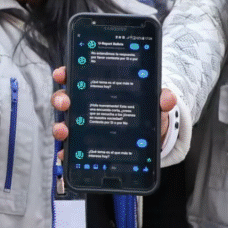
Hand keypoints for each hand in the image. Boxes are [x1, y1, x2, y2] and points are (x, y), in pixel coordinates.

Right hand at [49, 66, 176, 144]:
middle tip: (65, 103)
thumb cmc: (146, 114)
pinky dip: (67, 152)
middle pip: (66, 98)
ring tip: (64, 131)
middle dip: (60, 99)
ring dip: (60, 126)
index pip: (77, 77)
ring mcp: (83, 125)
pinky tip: (66, 154)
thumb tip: (167, 99)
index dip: (65, 74)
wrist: (150, 138)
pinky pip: (71, 147)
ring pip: (64, 122)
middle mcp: (86, 105)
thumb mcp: (154, 104)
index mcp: (98, 89)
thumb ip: (161, 98)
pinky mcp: (85, 144)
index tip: (62, 74)